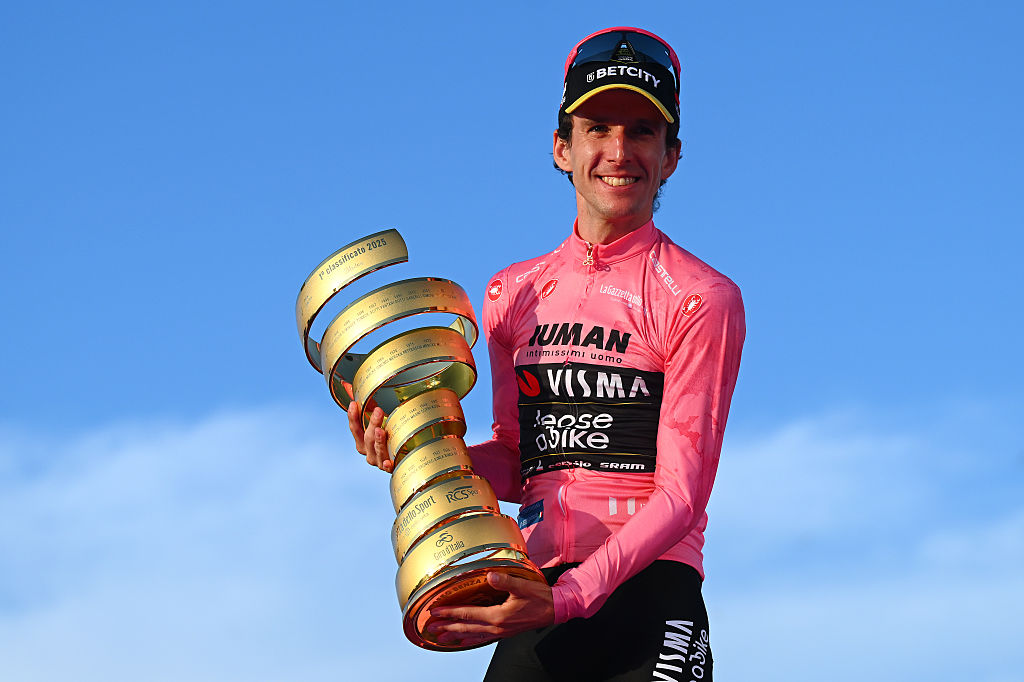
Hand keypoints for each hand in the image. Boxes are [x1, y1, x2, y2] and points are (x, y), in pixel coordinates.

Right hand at [346, 398, 391, 471]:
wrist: (398, 459)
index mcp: (361, 441)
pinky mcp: (389, 468)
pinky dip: (387, 465)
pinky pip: (387, 467)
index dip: (353, 417)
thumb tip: (348, 385)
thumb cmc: (385, 438)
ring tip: (381, 431)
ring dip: (379, 441)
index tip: (354, 404)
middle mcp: (368, 452)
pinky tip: (388, 462)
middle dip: (371, 423)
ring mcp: (378, 461)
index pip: (354, 428)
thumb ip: (365, 405)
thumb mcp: (375, 422)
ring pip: (377, 451)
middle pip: (367, 438)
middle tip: (379, 410)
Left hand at [425, 571, 554, 646]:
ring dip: (456, 635)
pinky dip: (471, 637)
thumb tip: (490, 576)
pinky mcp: (506, 631)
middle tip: (431, 628)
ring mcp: (501, 631)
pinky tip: (466, 637)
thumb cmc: (541, 597)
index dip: (450, 613)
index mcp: (498, 616)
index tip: (435, 612)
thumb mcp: (523, 586)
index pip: (468, 614)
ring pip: (473, 635)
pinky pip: (483, 637)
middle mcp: (497, 627)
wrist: (556, 609)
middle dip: (447, 627)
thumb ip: (505, 581)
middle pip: (466, 628)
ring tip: (442, 637)